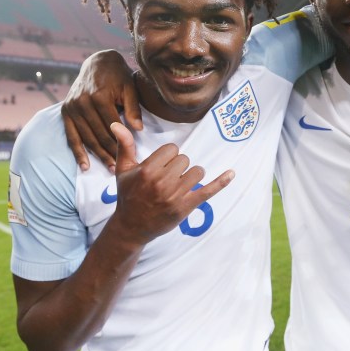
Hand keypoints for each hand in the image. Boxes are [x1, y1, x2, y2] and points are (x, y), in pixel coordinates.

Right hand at [61, 50, 141, 170]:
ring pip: (86, 138)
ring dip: (97, 155)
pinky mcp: (65, 110)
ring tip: (109, 168)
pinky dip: (78, 152)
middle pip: (99, 135)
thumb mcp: (130, 87)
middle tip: (121, 168)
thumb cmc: (118, 75)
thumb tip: (138, 129)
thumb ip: (133, 108)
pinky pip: (71, 136)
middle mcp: (83, 102)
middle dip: (110, 153)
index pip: (112, 127)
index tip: (131, 156)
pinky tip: (84, 166)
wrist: (97, 62)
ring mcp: (72, 107)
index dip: (122, 143)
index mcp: (99, 96)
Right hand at [106, 122, 233, 245]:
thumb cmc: (128, 195)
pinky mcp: (186, 207)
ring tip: (178, 185)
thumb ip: (124, 145)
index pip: (172, 149)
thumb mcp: (123, 170)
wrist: (131, 227)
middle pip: (184, 159)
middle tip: (166, 179)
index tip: (160, 167)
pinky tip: (231, 173)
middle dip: (177, 167)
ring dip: (191, 175)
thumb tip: (117, 124)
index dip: (167, 157)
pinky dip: (221, 182)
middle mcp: (162, 182)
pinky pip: (208, 190)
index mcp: (148, 170)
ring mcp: (175, 195)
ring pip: (196, 171)